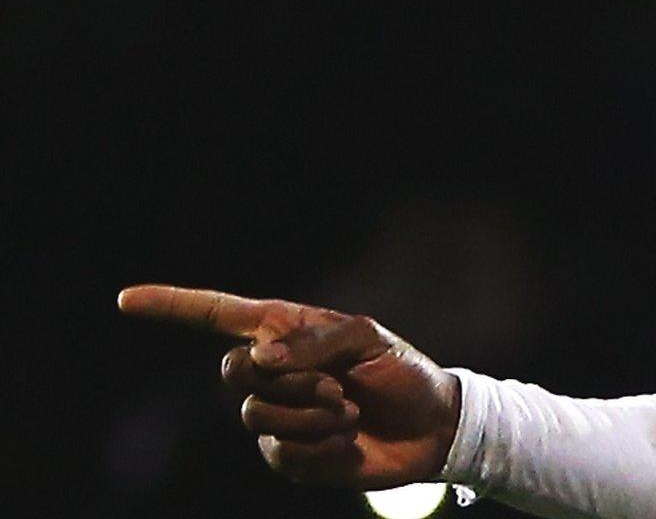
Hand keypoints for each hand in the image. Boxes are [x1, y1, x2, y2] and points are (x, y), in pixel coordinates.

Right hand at [118, 284, 462, 489]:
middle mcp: (273, 371)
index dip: (173, 306)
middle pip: (233, 372)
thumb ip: (314, 341)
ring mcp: (276, 415)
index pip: (219, 315)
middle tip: (336, 384)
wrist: (429, 428)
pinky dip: (321, 445)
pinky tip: (346, 440)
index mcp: (287, 331)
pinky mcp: (287, 454)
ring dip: (311, 414)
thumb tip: (260, 356)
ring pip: (256, 415)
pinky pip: (281, 452)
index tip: (127, 300)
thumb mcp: (369, 340)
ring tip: (347, 412)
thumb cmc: (402, 373)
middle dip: (287, 379)